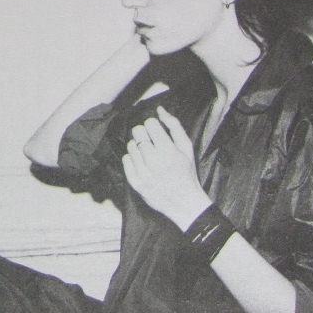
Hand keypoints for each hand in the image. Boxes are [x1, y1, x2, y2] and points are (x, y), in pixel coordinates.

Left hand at [121, 106, 211, 229]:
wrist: (184, 202)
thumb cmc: (186, 172)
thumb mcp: (187, 148)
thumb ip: (174, 126)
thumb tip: (159, 109)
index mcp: (168, 151)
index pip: (149, 124)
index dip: (154, 126)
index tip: (158, 133)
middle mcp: (154, 161)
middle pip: (137, 132)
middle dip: (144, 134)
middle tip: (152, 142)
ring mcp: (143, 173)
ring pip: (130, 145)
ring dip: (138, 147)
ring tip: (148, 155)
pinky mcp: (135, 183)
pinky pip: (125, 160)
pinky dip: (132, 159)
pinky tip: (142, 163)